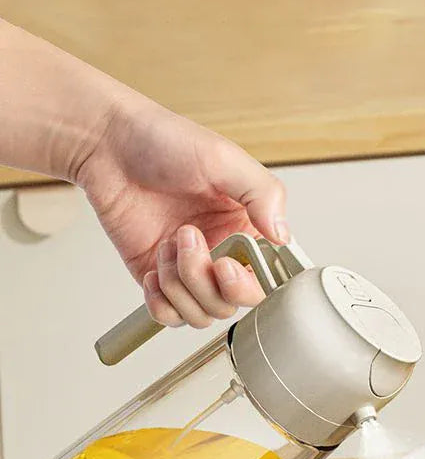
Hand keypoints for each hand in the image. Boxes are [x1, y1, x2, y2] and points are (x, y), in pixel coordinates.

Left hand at [76, 97, 288, 327]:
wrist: (107, 144)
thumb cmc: (164, 141)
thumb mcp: (225, 159)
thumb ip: (264, 195)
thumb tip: (282, 236)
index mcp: (248, 230)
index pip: (266, 280)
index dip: (249, 285)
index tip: (227, 265)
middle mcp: (223, 255)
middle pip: (231, 304)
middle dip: (205, 279)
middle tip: (187, 237)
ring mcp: (191, 270)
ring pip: (201, 313)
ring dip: (180, 284)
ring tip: (167, 244)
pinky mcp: (159, 279)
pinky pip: (169, 317)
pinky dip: (161, 301)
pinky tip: (154, 269)